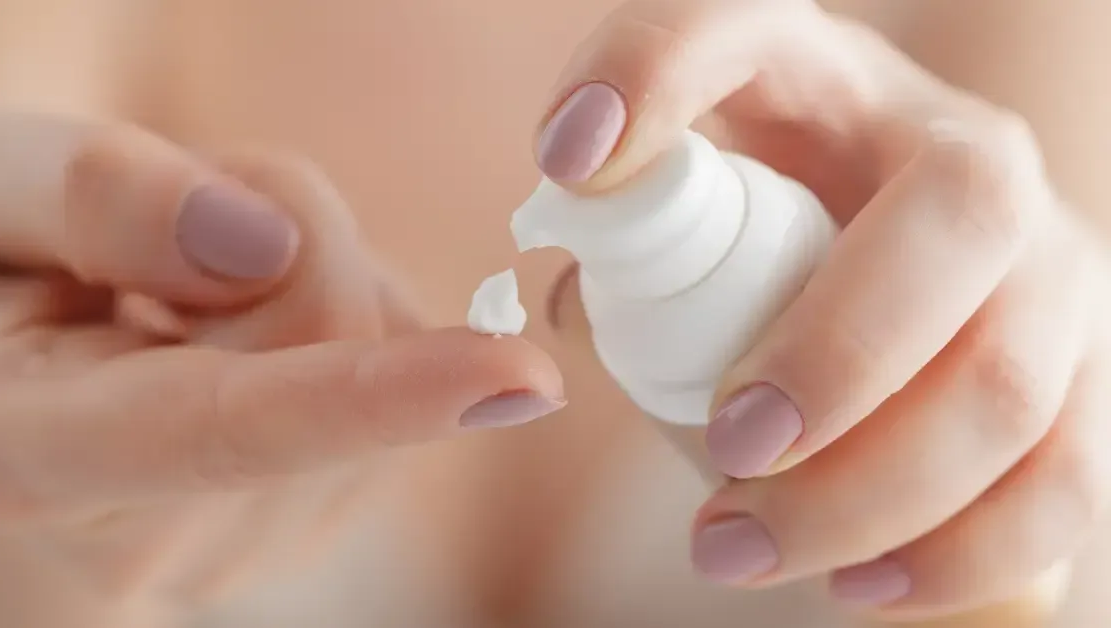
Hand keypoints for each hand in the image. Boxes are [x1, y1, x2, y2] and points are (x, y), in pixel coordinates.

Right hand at [0, 112, 564, 604]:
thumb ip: (90, 194)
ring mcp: (231, 547)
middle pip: (329, 350)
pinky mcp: (301, 523)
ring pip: (378, 364)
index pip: (226, 427)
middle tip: (186, 215)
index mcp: (28, 453)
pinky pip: (398, 390)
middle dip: (295, 236)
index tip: (516, 376)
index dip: (375, 397)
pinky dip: (346, 328)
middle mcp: (138, 539)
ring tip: (193, 288)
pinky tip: (243, 333)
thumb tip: (258, 249)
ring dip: (316, 278)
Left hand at [537, 0, 1109, 619]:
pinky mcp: (1085, 379)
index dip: (657, 72)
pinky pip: (1064, 482)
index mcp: (837, 82)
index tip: (571, 161)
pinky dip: (962, 553)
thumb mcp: (689, 195)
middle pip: (956, 226)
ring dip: (870, 495)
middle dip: (837, 355)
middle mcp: (971, 155)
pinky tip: (860, 585)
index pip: (740, 24)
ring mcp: (1053, 267)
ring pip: (1011, 384)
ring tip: (737, 548)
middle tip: (727, 446)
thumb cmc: (770, 226)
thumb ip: (625, 203)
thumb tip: (569, 226)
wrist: (892, 258)